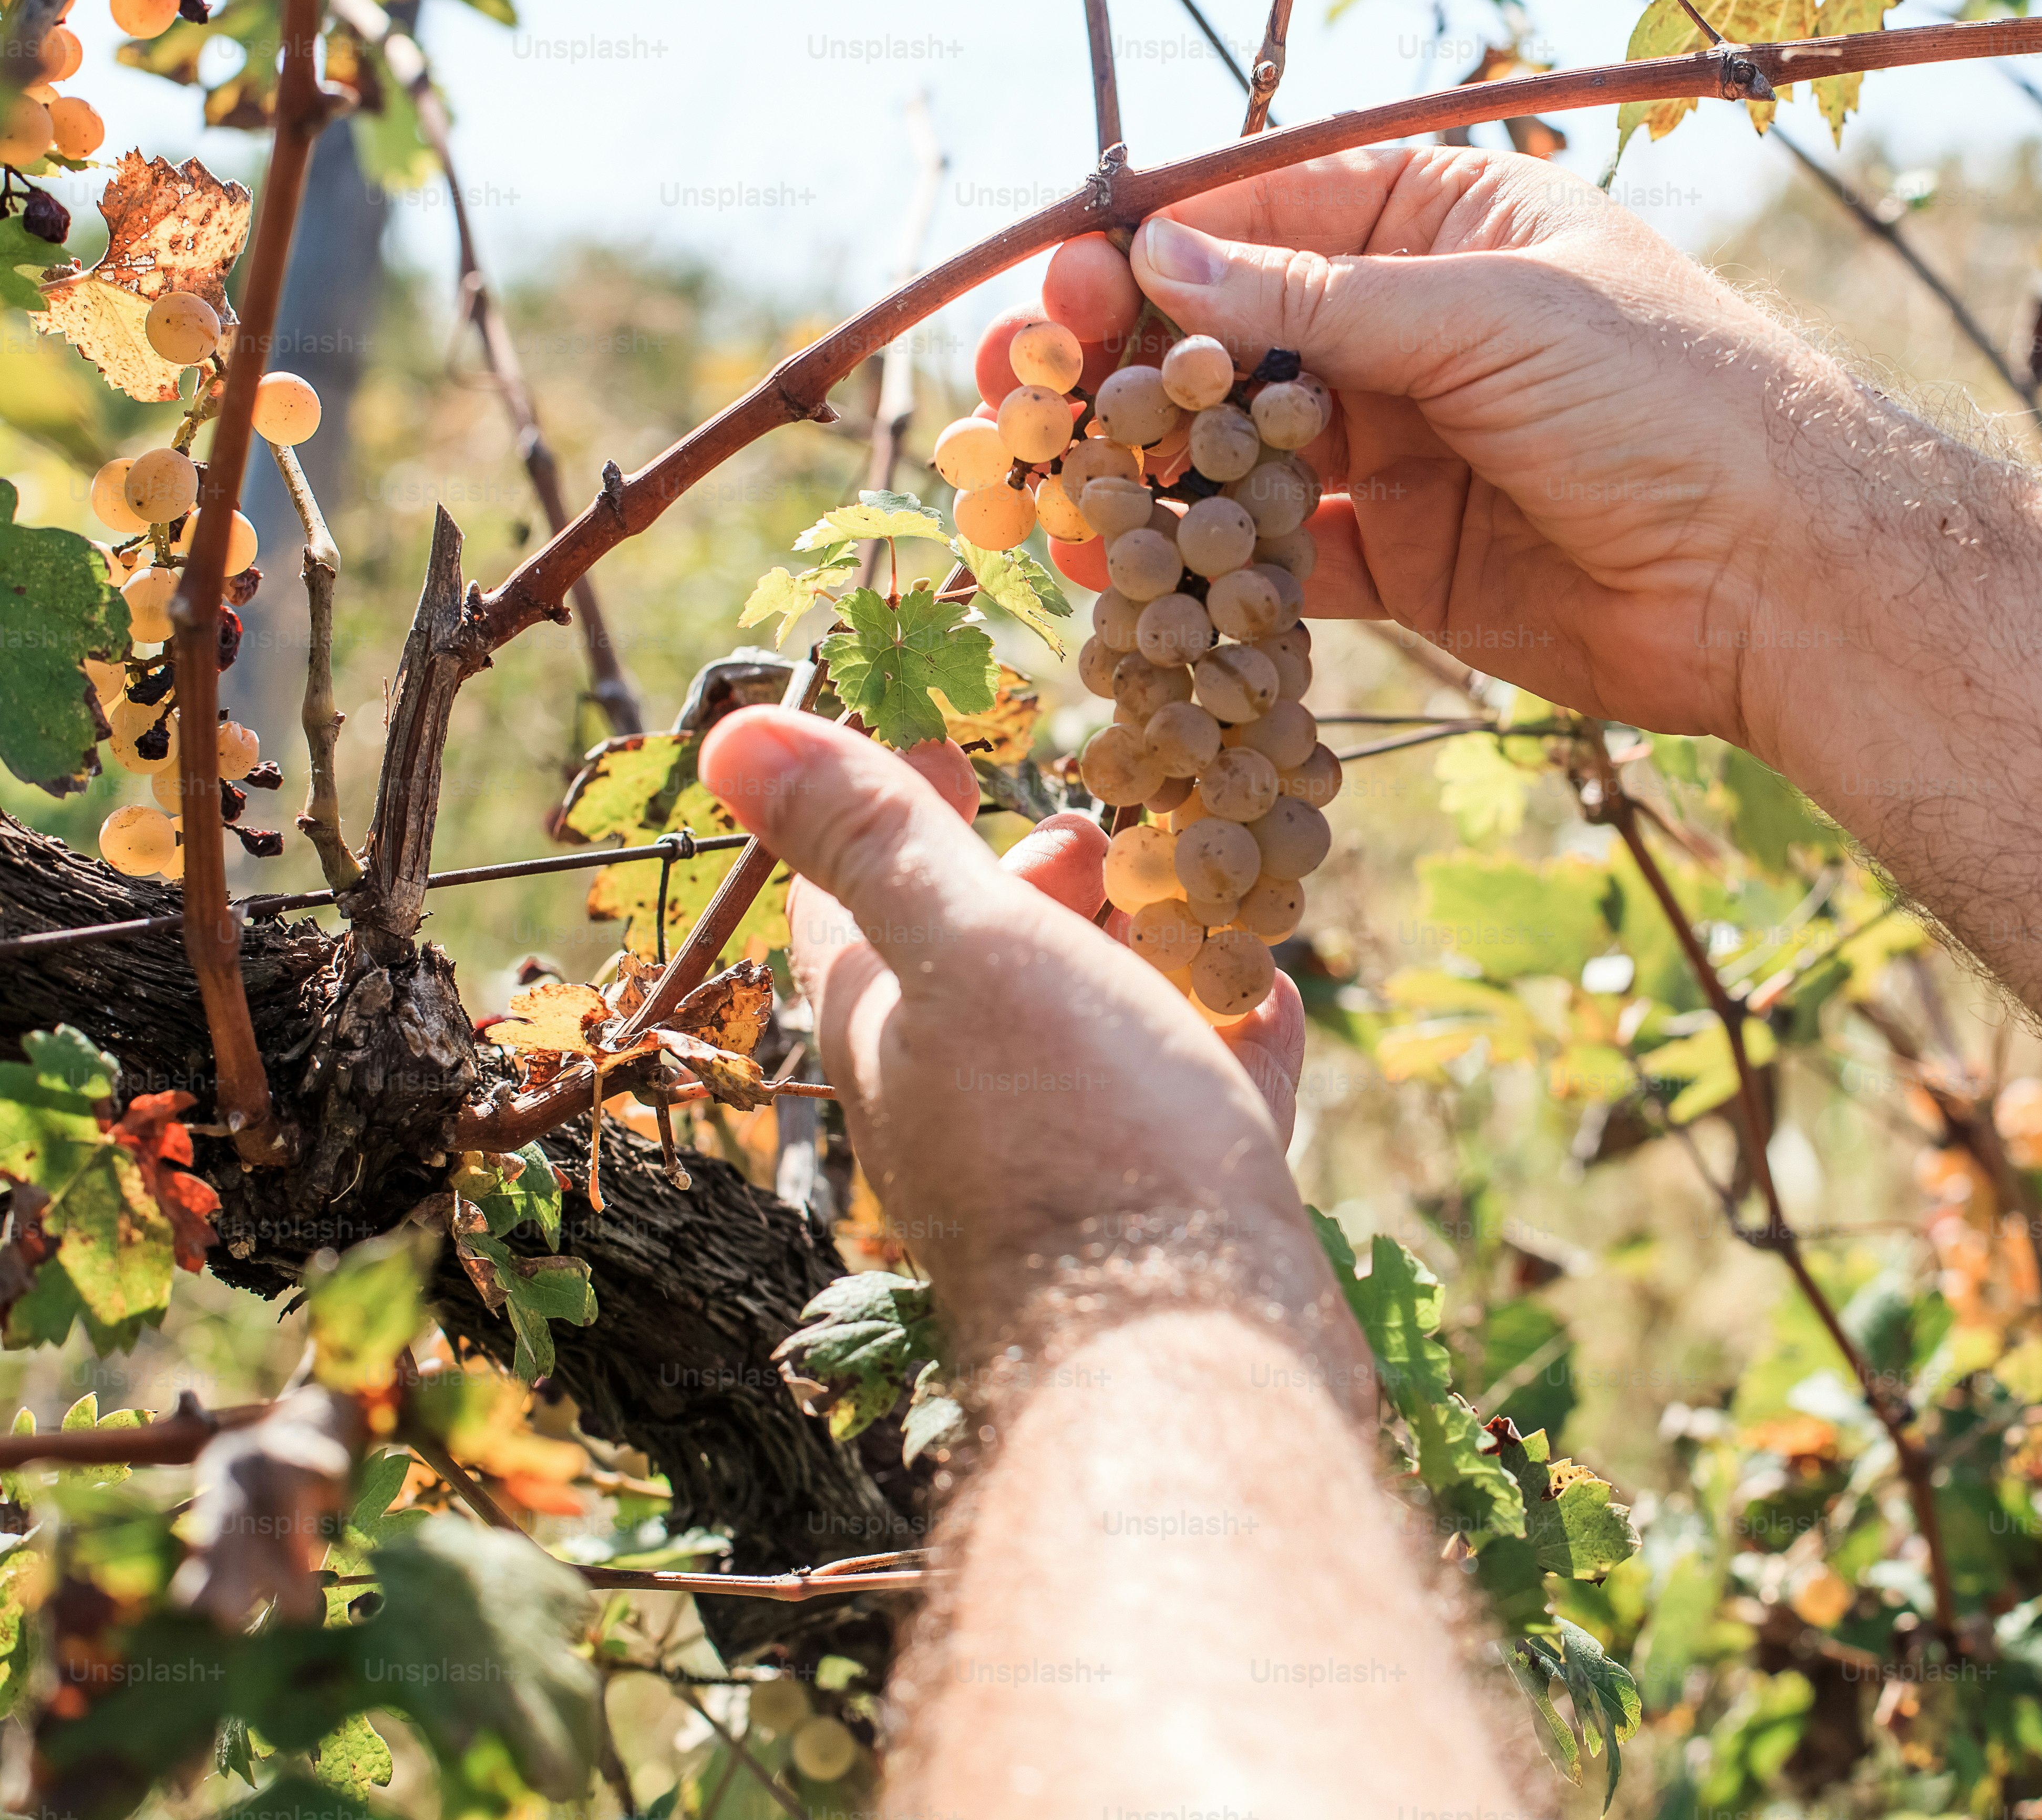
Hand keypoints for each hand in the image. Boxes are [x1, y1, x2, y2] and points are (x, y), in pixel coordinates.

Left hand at [696, 709, 1334, 1341]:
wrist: (1187, 1349)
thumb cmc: (1071, 1131)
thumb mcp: (965, 949)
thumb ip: (871, 840)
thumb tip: (734, 732)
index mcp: (892, 1034)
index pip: (848, 904)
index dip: (879, 805)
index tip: (935, 735)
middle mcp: (963, 1100)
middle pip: (974, 968)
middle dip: (1021, 879)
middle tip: (1086, 826)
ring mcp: (1068, 1158)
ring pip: (1086, 1033)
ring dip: (1124, 951)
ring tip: (1175, 890)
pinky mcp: (1166, 1210)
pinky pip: (1191, 1099)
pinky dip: (1221, 1034)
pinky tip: (1266, 996)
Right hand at [976, 147, 1903, 748]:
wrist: (1780, 574)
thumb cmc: (1666, 399)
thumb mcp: (1488, 315)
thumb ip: (1320, 297)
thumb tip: (1161, 256)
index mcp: (1437, 222)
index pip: (1255, 218)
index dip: (1143, 252)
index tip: (1053, 292)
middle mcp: (1406, 329)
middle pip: (1223, 334)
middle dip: (1117, 366)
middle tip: (1011, 399)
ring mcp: (1398, 450)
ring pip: (1233, 451)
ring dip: (1140, 473)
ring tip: (1038, 497)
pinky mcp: (1401, 564)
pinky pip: (1278, 558)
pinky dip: (1204, 570)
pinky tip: (1124, 581)